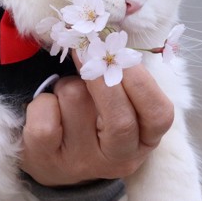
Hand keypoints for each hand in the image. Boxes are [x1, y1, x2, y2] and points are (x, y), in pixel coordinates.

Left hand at [20, 51, 173, 185]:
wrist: (54, 155)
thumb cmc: (94, 116)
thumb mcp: (120, 101)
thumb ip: (122, 74)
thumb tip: (107, 37)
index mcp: (144, 140)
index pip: (159, 115)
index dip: (142, 81)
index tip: (120, 55)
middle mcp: (118, 158)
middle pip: (120, 119)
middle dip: (102, 77)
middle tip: (88, 50)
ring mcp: (82, 163)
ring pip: (75, 101)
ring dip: (67, 84)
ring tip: (67, 94)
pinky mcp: (47, 161)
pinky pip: (44, 118)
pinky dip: (43, 102)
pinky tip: (49, 109)